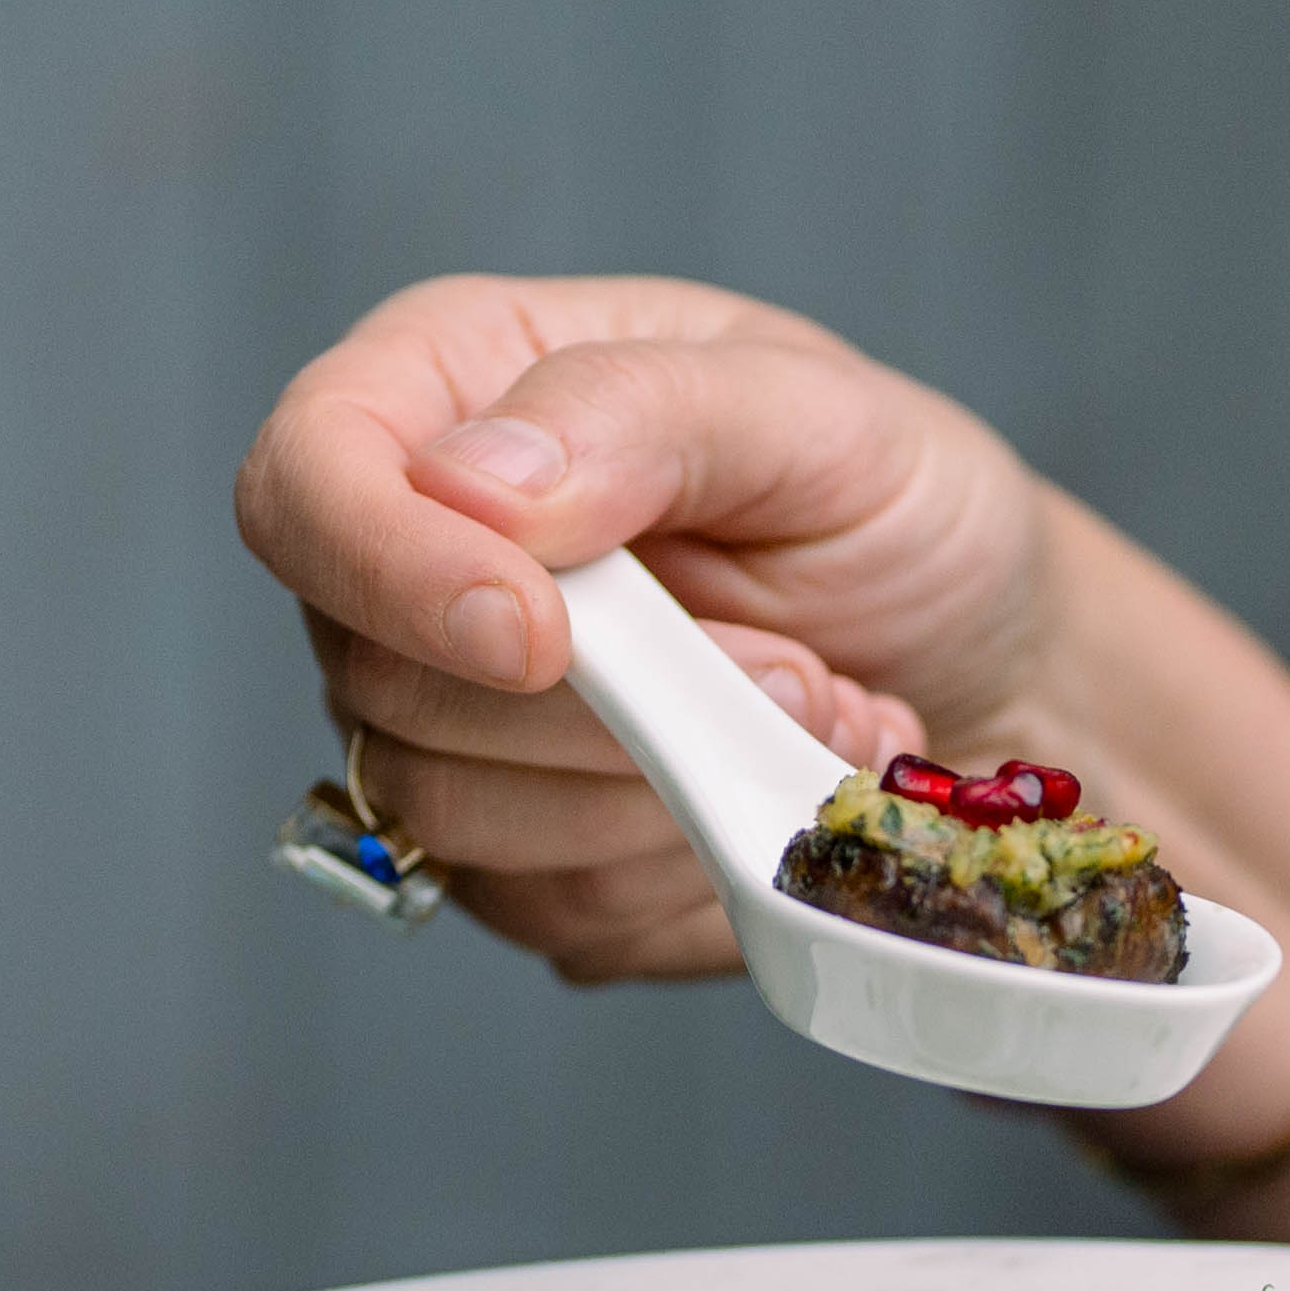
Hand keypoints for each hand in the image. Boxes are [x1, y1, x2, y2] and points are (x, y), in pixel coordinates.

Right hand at [235, 275, 1075, 982]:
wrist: (984, 667)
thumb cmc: (893, 509)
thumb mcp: (818, 413)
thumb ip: (647, 415)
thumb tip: (480, 484)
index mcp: (455, 389)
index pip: (305, 481)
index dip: (385, 567)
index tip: (534, 631)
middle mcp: (420, 558)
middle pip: (377, 673)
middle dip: (605, 702)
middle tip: (792, 666)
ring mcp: (451, 720)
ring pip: (450, 808)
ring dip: (658, 787)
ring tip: (809, 711)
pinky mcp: (517, 858)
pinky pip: (544, 902)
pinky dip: (685, 861)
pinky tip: (774, 792)